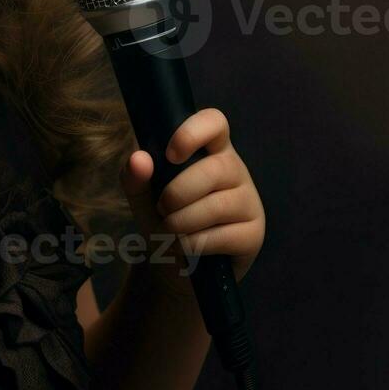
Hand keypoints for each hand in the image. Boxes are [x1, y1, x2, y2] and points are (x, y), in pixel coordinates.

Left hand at [118, 108, 264, 287]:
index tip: (171, 154)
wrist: (175, 267)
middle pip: (216, 169)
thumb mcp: (142, 198)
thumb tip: (139, 159)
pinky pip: (224, 235)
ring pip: (219, 204)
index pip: (215, 122)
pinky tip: (187, 247)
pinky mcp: (253, 233)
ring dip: (183, 221)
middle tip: (162, 209)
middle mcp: (235, 170)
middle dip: (179, 192)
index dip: (194, 132)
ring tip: (170, 230)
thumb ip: (135, 176)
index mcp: (209, 150)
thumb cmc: (164, 220)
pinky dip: (195, 244)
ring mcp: (249, 201)